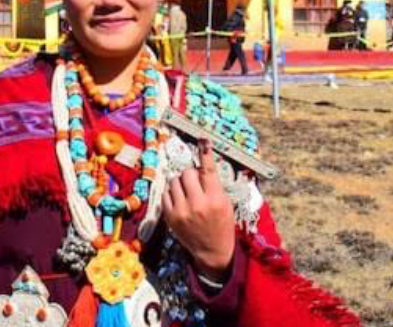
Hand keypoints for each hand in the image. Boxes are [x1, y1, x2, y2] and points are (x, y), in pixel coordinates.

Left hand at [162, 139, 235, 279]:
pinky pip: (166, 194)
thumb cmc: (222, 224)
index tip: (202, 141)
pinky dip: (172, 193)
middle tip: (196, 182)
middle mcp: (198, 204)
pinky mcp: (170, 217)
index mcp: (215, 199)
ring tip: (188, 193)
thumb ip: (214, 185)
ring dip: (181, 183)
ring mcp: (182, 211)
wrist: (213, 250)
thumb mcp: (226, 203)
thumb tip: (201, 166)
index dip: (205, 154)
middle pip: (187, 173)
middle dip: (191, 174)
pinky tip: (180, 200)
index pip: (208, 171)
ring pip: (174, 181)